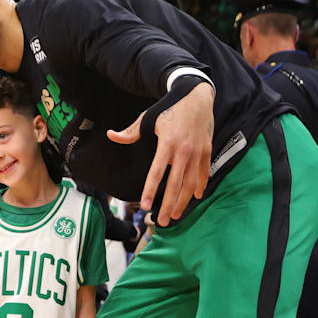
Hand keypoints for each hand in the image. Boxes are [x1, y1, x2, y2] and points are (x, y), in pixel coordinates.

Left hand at [108, 83, 213, 225]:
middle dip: (167, 205)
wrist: (196, 96)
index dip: (150, 190)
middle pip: (175, 184)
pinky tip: (194, 198)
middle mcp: (184, 150)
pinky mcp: (207, 151)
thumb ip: (130, 133)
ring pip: (190, 183)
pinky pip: (204, 174)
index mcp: (167, 143)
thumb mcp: (147, 118)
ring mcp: (198, 152)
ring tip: (175, 215)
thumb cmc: (169, 108)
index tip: (145, 206)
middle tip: (160, 221)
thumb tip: (111, 136)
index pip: (157, 172)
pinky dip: (199, 186)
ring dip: (183, 202)